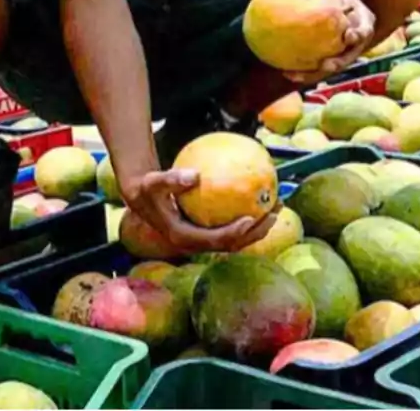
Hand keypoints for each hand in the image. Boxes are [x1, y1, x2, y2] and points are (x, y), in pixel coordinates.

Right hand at [121, 168, 276, 253]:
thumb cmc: (148, 189)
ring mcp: (204, 238)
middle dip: (257, 231)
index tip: (251, 218)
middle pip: (234, 244)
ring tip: (277, 205)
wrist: (142, 197)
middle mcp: (197, 243)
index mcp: (185, 238)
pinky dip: (249, 216)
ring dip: (259, 226)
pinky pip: (233, 226)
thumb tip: (195, 176)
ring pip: (237, 238)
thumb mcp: (154, 182)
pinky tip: (260, 198)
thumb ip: (171, 180)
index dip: (235, 233)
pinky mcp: (208, 230)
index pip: (215, 240)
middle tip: (274, 211)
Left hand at [284, 0, 376, 83]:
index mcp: (363, 24)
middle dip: (337, 64)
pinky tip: (284, 72)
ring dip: (314, 75)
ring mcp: (340, 54)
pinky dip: (301, 72)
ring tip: (295, 75)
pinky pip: (314, 68)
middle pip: (347, 57)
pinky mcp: (326, 60)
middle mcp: (354, 43)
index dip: (359, 36)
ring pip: (329, 68)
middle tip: (324, 65)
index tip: (348, 37)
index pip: (364, 32)